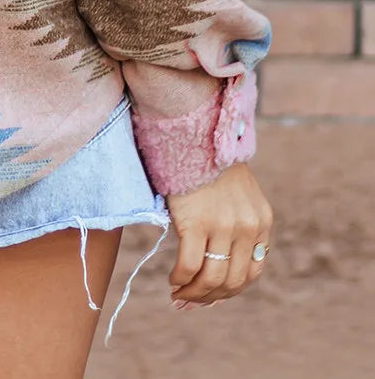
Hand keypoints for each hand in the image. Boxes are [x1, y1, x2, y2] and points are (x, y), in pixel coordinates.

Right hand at [166, 163, 272, 307]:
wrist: (195, 133)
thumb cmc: (210, 163)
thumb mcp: (239, 195)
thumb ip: (239, 227)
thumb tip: (221, 264)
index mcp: (262, 222)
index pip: (253, 272)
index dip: (231, 290)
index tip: (212, 296)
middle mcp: (248, 227)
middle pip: (233, 281)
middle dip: (211, 298)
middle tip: (191, 301)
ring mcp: (223, 226)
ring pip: (212, 279)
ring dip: (194, 293)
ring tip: (179, 293)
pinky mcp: (197, 222)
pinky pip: (190, 265)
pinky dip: (180, 278)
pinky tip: (172, 279)